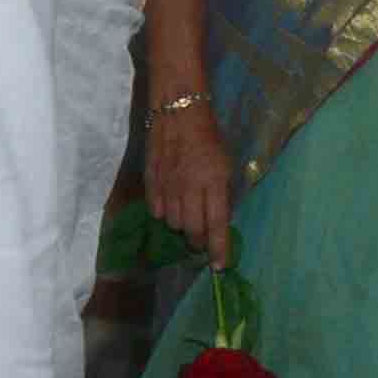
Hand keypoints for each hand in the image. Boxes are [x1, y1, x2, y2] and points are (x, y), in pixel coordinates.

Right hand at [145, 95, 234, 269]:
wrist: (177, 110)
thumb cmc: (209, 136)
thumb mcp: (226, 164)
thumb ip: (222, 193)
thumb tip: (218, 219)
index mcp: (214, 182)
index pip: (217, 225)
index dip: (218, 249)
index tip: (219, 267)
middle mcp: (189, 187)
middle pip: (192, 230)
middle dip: (199, 242)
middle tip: (202, 241)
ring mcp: (167, 185)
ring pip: (174, 223)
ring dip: (182, 226)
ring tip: (187, 219)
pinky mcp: (151, 180)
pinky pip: (157, 209)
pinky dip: (165, 213)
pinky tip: (171, 206)